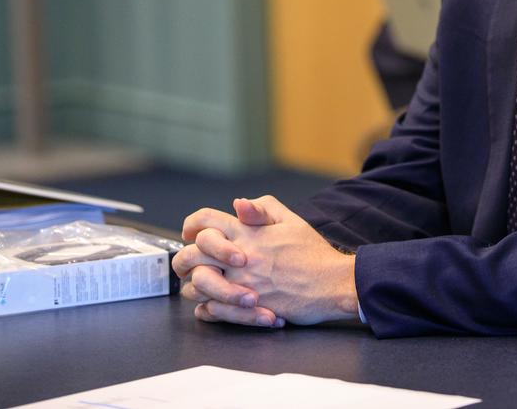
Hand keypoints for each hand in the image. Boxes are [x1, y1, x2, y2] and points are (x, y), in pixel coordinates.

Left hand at [176, 196, 358, 326]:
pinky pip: (210, 312)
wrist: (332, 284)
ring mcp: (241, 284)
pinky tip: (214, 305)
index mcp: (248, 233)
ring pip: (196, 287)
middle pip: (190, 256)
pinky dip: (207, 309)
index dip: (192, 225)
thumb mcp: (291, 221)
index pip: (205, 221)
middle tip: (191, 263)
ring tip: (205, 285)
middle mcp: (240, 258)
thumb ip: (263, 208)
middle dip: (184, 259)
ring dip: (195, 286)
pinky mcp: (247, 309)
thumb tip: (237, 203)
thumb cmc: (313, 254)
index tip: (191, 233)